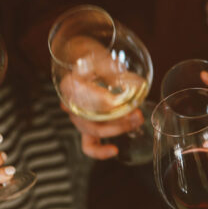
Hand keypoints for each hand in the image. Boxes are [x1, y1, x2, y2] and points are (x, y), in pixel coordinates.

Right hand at [58, 35, 145, 159]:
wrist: (81, 58)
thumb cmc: (91, 57)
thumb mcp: (100, 57)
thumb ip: (111, 69)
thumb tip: (129, 81)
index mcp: (70, 86)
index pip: (88, 99)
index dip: (107, 104)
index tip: (125, 103)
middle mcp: (70, 105)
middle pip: (92, 121)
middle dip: (119, 122)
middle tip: (138, 114)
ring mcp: (78, 117)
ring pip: (93, 133)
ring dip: (118, 130)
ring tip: (137, 121)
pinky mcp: (87, 125)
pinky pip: (89, 145)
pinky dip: (100, 151)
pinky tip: (114, 150)